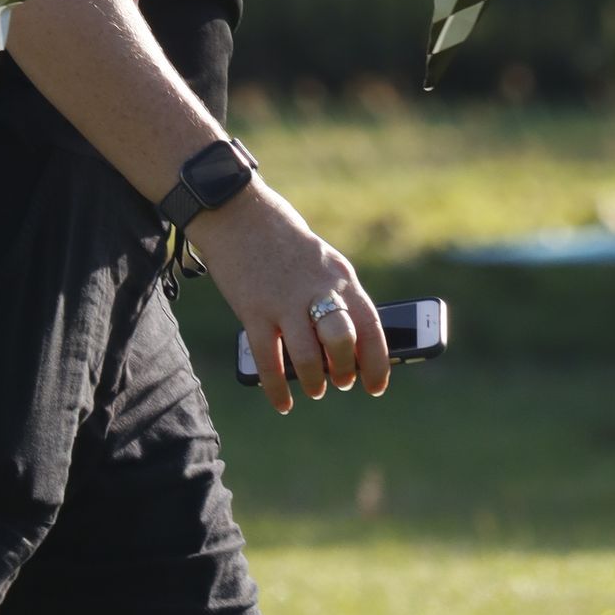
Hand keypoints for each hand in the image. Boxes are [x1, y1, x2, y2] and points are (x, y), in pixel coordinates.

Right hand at [184, 180, 390, 417]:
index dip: (377, 362)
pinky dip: (277, 389)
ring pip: (307, 356)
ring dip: (314, 381)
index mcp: (340, 276)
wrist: (238, 213)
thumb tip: (346, 347)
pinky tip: (282, 402)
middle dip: (344, 370)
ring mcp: (283, 300)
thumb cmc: (284, 244)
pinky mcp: (253, 309)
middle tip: (341, 381)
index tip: (376, 386)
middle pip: (342, 341)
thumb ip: (335, 298)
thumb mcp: (321, 263)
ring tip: (315, 389)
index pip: (371, 324)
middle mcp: (316, 288)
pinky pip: (268, 361)